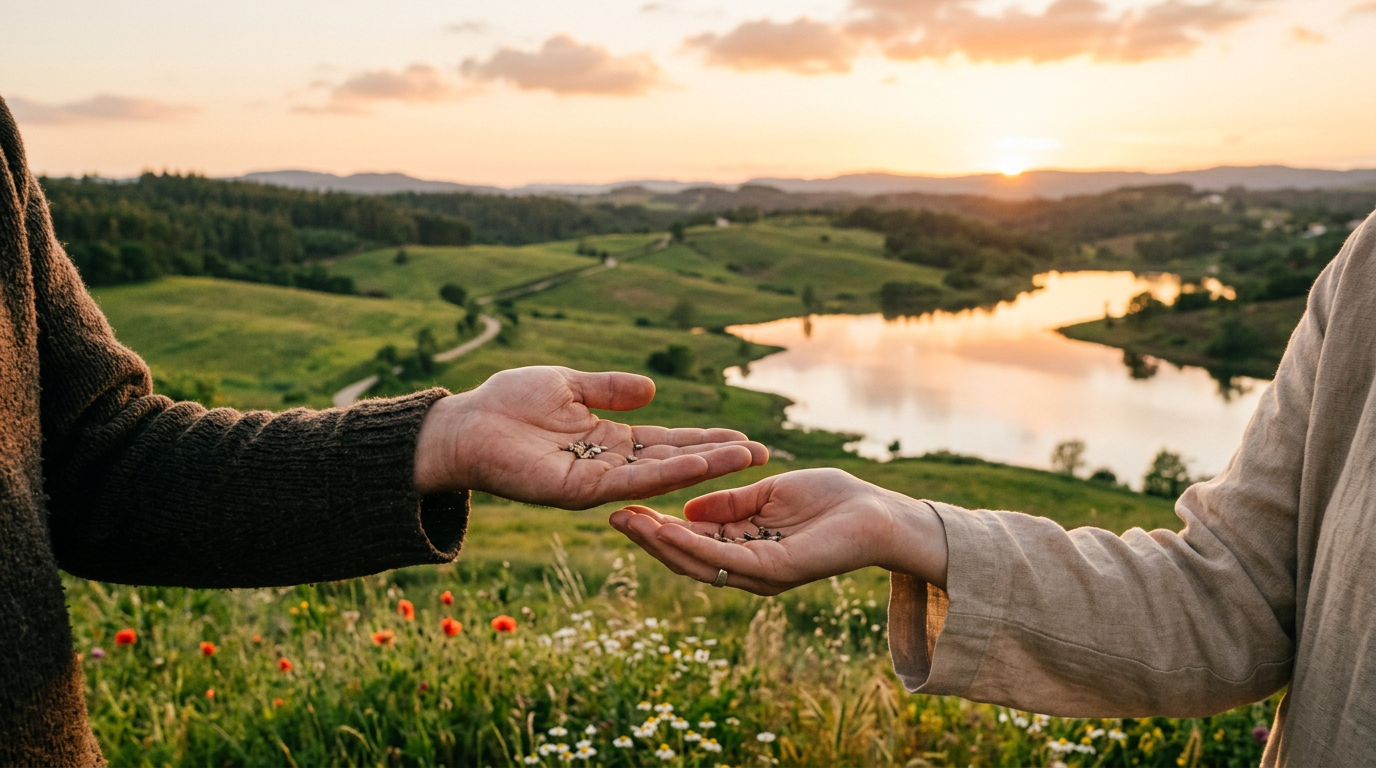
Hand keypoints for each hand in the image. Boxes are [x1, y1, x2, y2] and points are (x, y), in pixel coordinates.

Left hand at [413, 366, 767, 508]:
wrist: (464, 425)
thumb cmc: (507, 403)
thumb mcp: (568, 385)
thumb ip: (609, 388)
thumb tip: (652, 389)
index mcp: (609, 441)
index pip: (668, 442)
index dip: (706, 439)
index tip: (744, 438)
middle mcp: (610, 465)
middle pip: (675, 462)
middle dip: (719, 458)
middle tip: (764, 454)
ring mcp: (598, 481)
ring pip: (661, 475)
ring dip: (704, 466)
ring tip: (744, 457)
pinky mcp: (581, 491)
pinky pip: (632, 481)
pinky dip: (666, 473)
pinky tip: (698, 462)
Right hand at [608, 468, 947, 593]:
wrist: (878, 512)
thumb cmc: (831, 499)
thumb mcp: (768, 493)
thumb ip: (730, 503)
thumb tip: (688, 509)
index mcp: (745, 548)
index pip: (691, 542)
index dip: (657, 528)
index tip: (625, 507)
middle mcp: (747, 568)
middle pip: (685, 559)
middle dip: (647, 539)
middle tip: (612, 515)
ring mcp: (760, 574)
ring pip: (697, 562)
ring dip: (659, 544)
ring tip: (628, 521)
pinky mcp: (775, 571)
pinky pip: (723, 559)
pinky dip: (691, 545)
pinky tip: (666, 529)